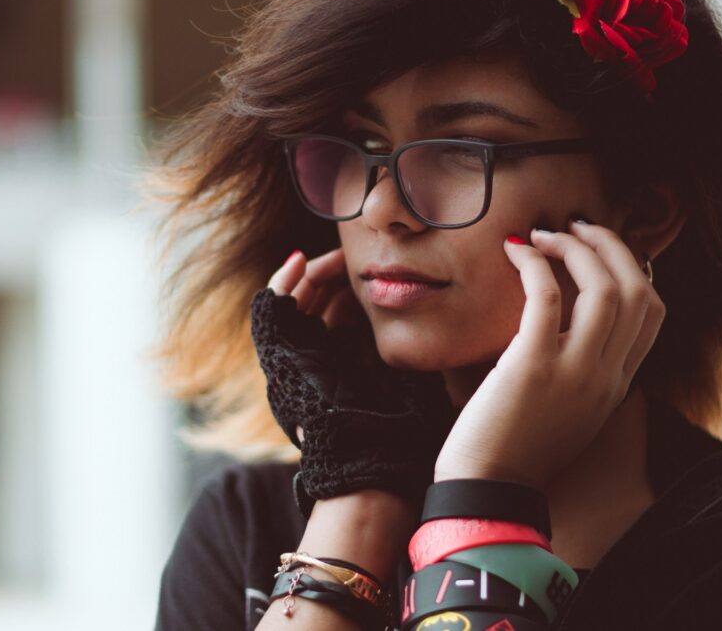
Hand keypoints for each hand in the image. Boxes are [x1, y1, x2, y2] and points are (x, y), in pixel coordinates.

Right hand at [250, 248, 454, 504]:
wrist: (372, 465)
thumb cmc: (403, 434)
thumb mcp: (415, 382)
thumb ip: (418, 357)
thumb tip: (451, 330)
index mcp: (341, 370)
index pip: (339, 315)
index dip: (353, 288)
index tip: (378, 271)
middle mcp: (312, 365)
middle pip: (316, 303)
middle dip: (332, 275)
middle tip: (351, 257)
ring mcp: (292, 362)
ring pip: (292, 302)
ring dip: (310, 273)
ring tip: (331, 256)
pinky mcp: (278, 358)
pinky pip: (271, 310)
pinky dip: (281, 281)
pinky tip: (300, 259)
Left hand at [434, 221, 664, 490]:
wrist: (488, 490)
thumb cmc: (512, 447)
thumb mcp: (564, 410)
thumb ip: (573, 370)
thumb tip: (552, 322)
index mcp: (616, 385)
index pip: (652, 313)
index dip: (630, 268)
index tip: (596, 249)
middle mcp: (606, 376)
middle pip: (636, 291)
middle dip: (610, 246)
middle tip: (573, 227)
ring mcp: (575, 372)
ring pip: (604, 288)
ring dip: (574, 249)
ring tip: (542, 235)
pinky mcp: (533, 367)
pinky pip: (547, 297)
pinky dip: (532, 264)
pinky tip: (513, 252)